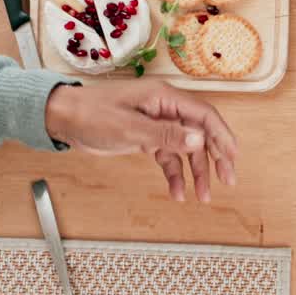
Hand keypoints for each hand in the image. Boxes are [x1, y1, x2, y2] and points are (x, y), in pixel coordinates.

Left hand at [44, 81, 237, 201]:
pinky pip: (169, 158)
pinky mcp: (146, 138)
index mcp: (165, 99)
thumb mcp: (130, 127)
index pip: (205, 116)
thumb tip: (199, 140)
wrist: (61, 118)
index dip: (223, 136)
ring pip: (187, 150)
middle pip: (201, 134)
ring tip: (203, 196)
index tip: (233, 157)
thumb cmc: (90, 114)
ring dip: (196, 173)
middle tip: (228, 180)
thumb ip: (166, 135)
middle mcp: (165, 110)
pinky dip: (174, 175)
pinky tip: (177, 192)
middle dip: (216, 158)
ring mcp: (157, 124)